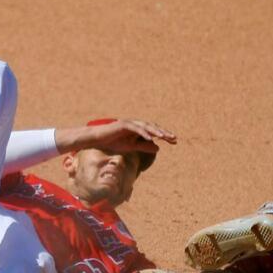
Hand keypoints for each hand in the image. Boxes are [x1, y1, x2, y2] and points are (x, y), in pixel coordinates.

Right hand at [56, 119, 176, 154]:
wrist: (97, 139)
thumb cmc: (113, 143)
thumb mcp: (132, 147)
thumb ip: (144, 146)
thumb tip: (158, 148)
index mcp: (139, 130)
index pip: (154, 132)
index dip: (164, 136)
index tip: (174, 142)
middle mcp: (136, 124)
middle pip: (153, 128)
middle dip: (164, 133)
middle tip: (174, 139)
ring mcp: (129, 123)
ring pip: (146, 126)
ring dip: (156, 131)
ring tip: (165, 137)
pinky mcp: (123, 125)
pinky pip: (135, 128)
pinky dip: (143, 132)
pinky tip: (150, 137)